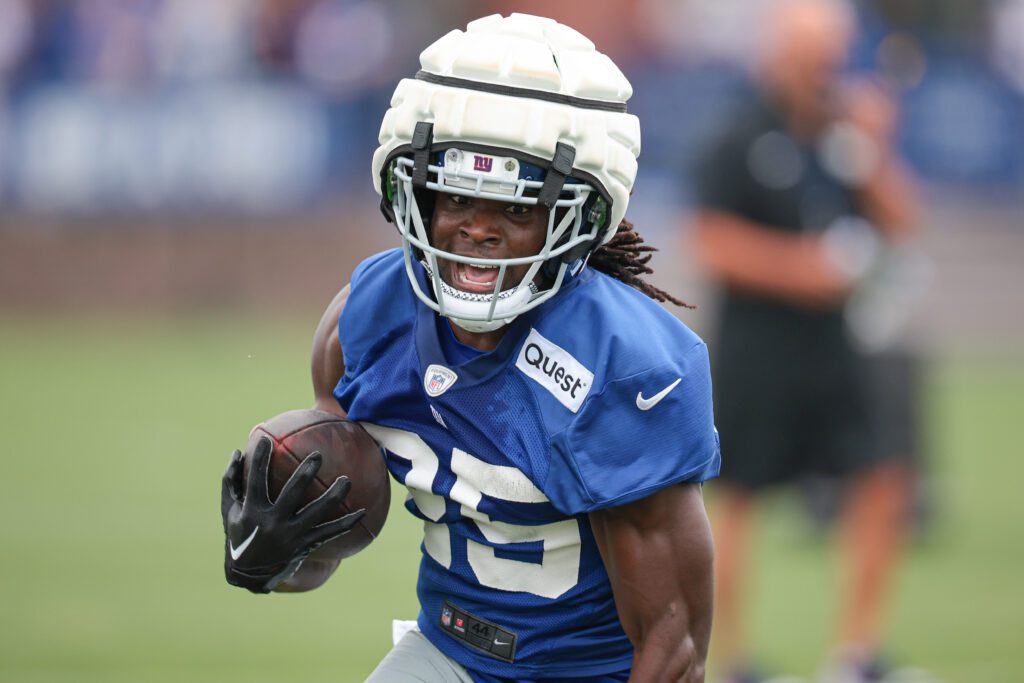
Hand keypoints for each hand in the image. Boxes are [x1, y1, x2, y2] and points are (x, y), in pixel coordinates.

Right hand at [220, 436, 364, 593]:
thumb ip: (231, 479)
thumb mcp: (229, 509)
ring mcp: (290, 536)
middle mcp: (272, 523)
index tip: (267, 440)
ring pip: (316, 514)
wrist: (250, 574)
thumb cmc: (239, 532)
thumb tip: (238, 451)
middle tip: (317, 456)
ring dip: (333, 496)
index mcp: (252, 511)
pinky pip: (329, 533)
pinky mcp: (304, 545)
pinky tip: (363, 512)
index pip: (256, 480)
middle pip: (292, 494)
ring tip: (347, 480)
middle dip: (305, 473)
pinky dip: (346, 523)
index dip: (260, 460)